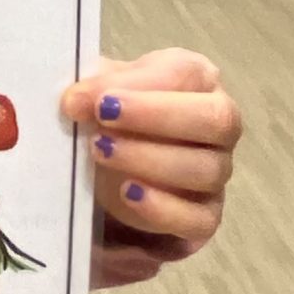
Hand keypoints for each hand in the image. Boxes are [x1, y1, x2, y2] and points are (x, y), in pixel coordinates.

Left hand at [60, 50, 241, 290]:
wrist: (106, 159)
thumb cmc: (109, 111)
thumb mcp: (99, 90)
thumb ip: (90, 91)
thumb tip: (74, 102)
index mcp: (197, 79)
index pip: (187, 74)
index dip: (142, 84)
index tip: (97, 98)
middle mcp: (219, 125)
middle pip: (216, 120)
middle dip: (157, 117)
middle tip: (102, 119)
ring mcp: (217, 172)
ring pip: (207, 169)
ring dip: (150, 160)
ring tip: (100, 152)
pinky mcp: (206, 215)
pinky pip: (201, 219)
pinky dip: (164, 208)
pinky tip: (127, 193)